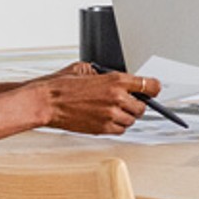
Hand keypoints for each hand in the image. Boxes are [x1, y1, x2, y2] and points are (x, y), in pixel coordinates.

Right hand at [20, 64, 160, 137]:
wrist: (45, 102)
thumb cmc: (61, 85)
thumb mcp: (85, 68)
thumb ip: (106, 73)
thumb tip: (117, 77)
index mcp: (116, 81)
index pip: (150, 86)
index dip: (153, 88)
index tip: (153, 90)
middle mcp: (117, 98)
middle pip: (143, 106)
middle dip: (137, 104)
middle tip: (127, 101)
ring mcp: (110, 115)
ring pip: (132, 120)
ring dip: (127, 116)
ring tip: (113, 110)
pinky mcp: (102, 129)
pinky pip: (120, 130)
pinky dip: (118, 126)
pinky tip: (108, 119)